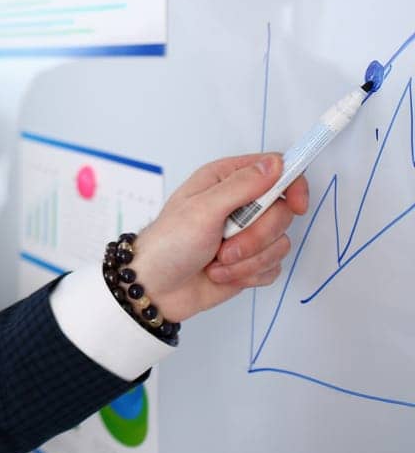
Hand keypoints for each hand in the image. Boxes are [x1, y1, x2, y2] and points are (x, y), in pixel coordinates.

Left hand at [127, 152, 307, 322]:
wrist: (156, 288)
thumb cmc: (168, 243)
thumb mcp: (202, 209)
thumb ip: (241, 186)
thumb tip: (275, 164)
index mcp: (224, 180)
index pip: (276, 169)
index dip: (291, 185)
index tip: (295, 206)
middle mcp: (239, 204)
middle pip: (281, 212)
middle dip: (256, 237)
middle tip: (225, 246)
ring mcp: (247, 234)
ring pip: (280, 243)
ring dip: (248, 260)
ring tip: (217, 262)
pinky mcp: (251, 261)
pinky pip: (274, 267)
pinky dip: (248, 274)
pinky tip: (222, 274)